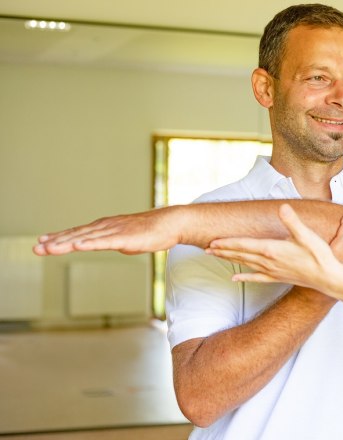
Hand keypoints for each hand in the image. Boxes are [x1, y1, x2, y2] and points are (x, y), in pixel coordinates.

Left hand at [33, 206, 183, 255]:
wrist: (171, 223)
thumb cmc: (151, 231)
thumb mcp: (126, 239)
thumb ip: (113, 242)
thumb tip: (106, 245)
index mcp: (105, 227)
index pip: (78, 233)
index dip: (59, 238)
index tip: (42, 242)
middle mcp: (106, 227)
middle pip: (77, 235)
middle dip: (56, 242)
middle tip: (36, 248)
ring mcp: (115, 231)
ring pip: (86, 238)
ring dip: (66, 243)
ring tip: (49, 248)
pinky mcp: (125, 237)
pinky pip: (104, 242)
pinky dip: (89, 243)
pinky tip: (76, 246)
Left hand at [207, 204, 342, 286]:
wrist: (327, 278)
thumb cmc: (319, 256)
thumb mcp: (306, 235)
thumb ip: (292, 221)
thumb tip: (282, 207)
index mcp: (272, 249)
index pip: (243, 245)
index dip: (227, 242)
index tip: (212, 241)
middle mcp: (268, 261)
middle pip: (240, 254)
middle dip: (222, 251)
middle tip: (205, 248)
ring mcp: (272, 271)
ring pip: (245, 264)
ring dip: (229, 260)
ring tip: (215, 256)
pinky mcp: (277, 277)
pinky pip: (256, 277)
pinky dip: (244, 277)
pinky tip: (234, 278)